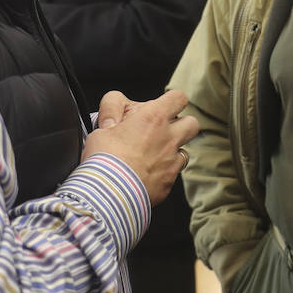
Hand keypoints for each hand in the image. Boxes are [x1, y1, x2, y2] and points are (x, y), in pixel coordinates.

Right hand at [84, 88, 198, 204]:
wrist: (109, 194)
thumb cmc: (104, 160)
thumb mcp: (100, 127)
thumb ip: (112, 114)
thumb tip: (115, 119)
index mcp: (153, 118)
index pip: (178, 98)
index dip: (172, 100)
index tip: (162, 106)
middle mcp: (168, 138)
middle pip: (192, 123)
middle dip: (182, 124)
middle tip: (163, 130)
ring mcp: (171, 161)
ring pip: (185, 150)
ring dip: (173, 151)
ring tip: (152, 155)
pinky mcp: (168, 183)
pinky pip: (174, 173)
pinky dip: (164, 172)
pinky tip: (148, 174)